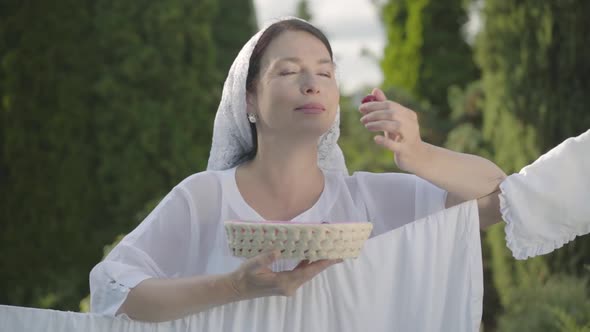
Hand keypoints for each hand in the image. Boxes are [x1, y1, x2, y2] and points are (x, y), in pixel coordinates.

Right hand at [227, 250, 341, 298]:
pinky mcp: (285, 284)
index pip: (307, 272)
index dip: (322, 264)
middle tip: (338, 252)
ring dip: (316, 262)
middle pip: (311, 272)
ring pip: (306, 273)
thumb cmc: (244, 276)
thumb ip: (265, 258)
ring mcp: (288, 286)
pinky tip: (310, 255)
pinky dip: (307, 264)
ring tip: (328, 252)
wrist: (237, 288)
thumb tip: (278, 251)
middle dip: (324, 262)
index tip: (336, 257)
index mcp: (284, 282)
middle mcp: (290, 286)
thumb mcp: (253, 265)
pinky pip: (300, 273)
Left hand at [359, 87, 427, 171]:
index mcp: (408, 114)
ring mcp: (410, 137)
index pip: (390, 105)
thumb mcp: (393, 121)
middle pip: (392, 114)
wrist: (417, 157)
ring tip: (367, 126)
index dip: (374, 105)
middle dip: (374, 114)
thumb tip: (375, 90)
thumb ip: (384, 107)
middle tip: (362, 119)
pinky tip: (376, 138)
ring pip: (395, 126)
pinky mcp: (405, 150)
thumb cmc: (403, 137)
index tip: (361, 108)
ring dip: (378, 124)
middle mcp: (411, 124)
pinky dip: (385, 141)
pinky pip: (395, 145)